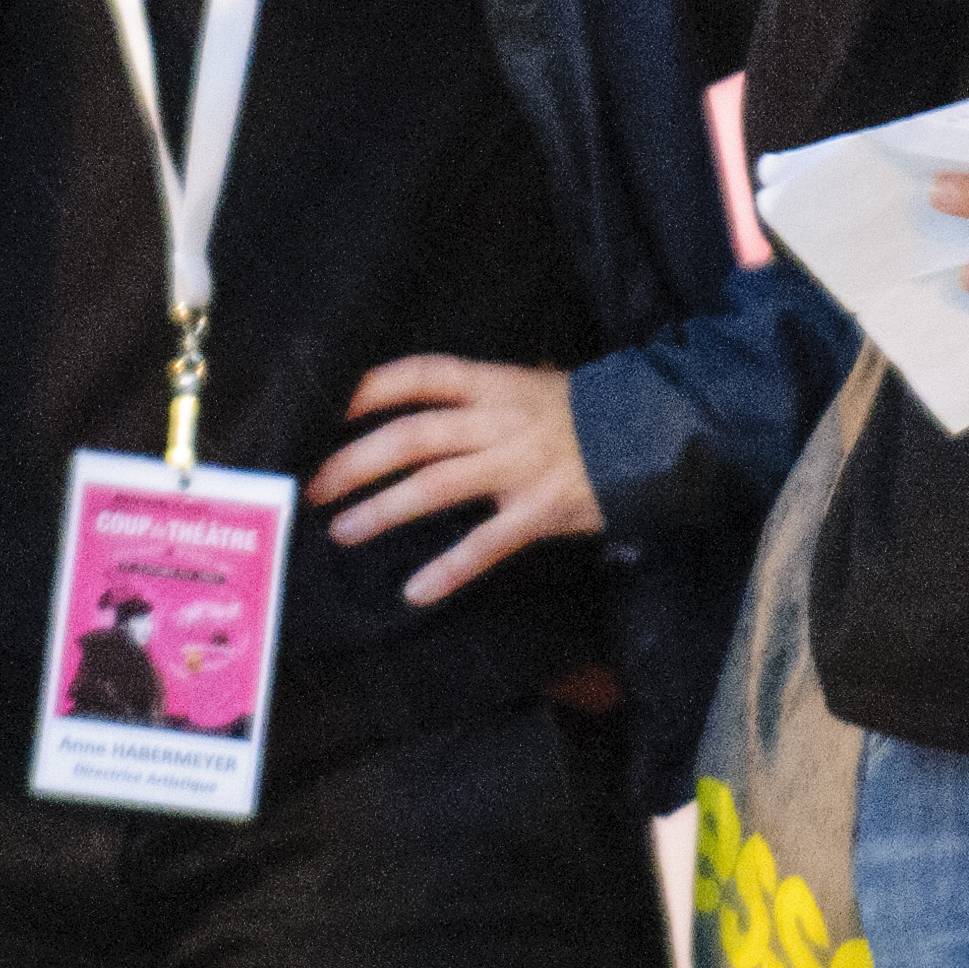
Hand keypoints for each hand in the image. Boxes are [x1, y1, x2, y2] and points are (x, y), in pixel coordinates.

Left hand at [307, 357, 603, 605]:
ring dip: (383, 510)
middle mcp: (498, 423)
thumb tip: (420, 402)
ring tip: (342, 530)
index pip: (421, 376)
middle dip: (356, 460)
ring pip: (436, 486)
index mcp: (494, 385)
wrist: (654, 435)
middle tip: (314, 484)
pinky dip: (448, 569)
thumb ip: (480, 398)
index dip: (372, 387)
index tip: (329, 405)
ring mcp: (517, 468)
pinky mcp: (537, 512)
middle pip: (412, 436)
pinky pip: (484, 545)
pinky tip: (414, 591)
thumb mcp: (531, 386)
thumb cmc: (583, 414)